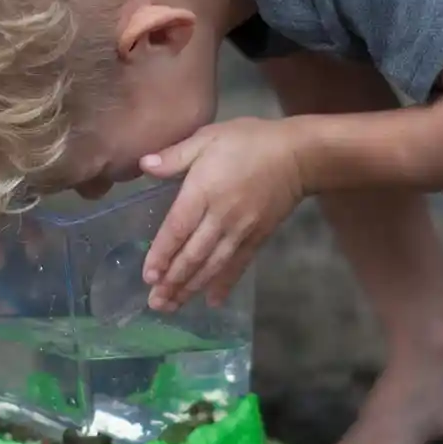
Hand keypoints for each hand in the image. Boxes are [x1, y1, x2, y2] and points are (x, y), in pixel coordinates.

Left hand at [139, 117, 304, 309]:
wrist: (298, 154)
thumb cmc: (248, 141)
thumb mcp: (208, 136)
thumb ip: (175, 155)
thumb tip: (143, 164)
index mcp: (203, 191)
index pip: (178, 229)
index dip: (162, 254)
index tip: (148, 276)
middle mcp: (221, 217)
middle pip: (193, 255)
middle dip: (173, 281)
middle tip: (155, 303)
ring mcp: (241, 231)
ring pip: (213, 266)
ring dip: (191, 288)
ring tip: (173, 307)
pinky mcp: (259, 237)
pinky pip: (239, 266)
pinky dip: (225, 285)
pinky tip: (212, 301)